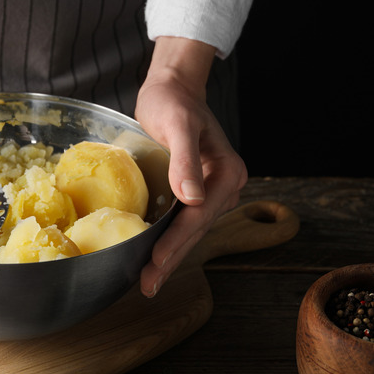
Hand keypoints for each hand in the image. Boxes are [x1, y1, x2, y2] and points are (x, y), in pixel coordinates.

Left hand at [135, 37, 247, 297]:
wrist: (172, 87)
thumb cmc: (172, 101)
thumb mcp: (177, 125)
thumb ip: (185, 160)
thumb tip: (192, 198)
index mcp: (226, 173)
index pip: (198, 216)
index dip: (175, 242)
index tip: (155, 263)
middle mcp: (224, 186)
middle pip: (195, 230)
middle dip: (171, 258)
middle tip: (147, 285)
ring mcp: (211, 190)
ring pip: (189, 231)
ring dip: (169, 255)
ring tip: (148, 280)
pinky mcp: (194, 191)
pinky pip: (182, 221)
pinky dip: (167, 239)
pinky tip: (152, 255)